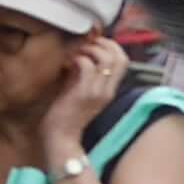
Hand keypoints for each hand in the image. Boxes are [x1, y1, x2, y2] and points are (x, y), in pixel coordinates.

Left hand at [42, 32, 126, 157]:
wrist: (60, 140)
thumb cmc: (64, 118)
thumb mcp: (78, 93)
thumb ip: (83, 77)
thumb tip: (80, 58)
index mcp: (109, 91)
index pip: (123, 61)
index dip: (112, 47)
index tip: (95, 43)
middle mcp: (107, 90)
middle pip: (121, 57)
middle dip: (104, 44)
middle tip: (87, 43)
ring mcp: (97, 92)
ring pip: (107, 59)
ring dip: (91, 49)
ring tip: (77, 52)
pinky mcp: (84, 94)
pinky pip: (87, 66)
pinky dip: (78, 59)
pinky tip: (68, 62)